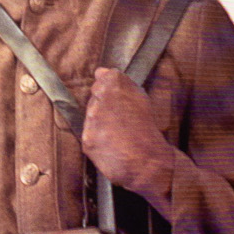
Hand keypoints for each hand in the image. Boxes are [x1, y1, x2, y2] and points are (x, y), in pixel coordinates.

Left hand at [81, 68, 180, 204]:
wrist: (147, 161)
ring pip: (91, 118)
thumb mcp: (141, 99)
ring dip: (101, 125)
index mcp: (114, 86)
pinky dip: (98, 140)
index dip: (111, 92)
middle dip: (105, 109)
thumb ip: (119, 83)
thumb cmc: (147, 130)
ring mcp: (92, 121)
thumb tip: (99, 71)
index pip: (101, 80)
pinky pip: (89, 136)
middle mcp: (99, 101)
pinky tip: (113, 145)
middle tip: (122, 122)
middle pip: (95, 99)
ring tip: (118, 135)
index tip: (119, 103)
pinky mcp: (86, 140)